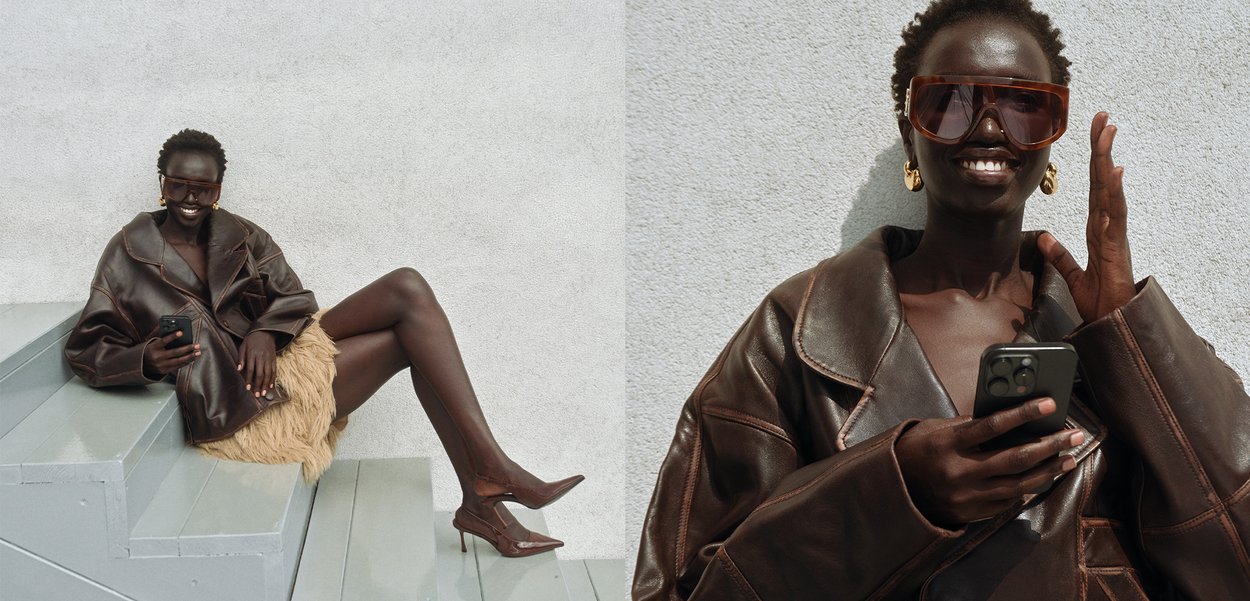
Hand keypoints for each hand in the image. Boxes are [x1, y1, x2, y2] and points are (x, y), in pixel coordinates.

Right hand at [142, 330, 200, 377]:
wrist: (141, 364)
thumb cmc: (151, 350)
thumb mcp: (154, 344)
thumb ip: (164, 340)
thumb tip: (180, 335)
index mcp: (153, 347)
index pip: (164, 341)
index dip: (172, 336)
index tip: (181, 332)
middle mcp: (157, 357)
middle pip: (175, 352)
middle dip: (187, 348)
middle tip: (197, 345)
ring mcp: (160, 365)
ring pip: (178, 360)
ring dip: (190, 356)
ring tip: (198, 352)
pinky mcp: (164, 371)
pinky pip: (177, 366)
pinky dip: (186, 362)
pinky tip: (192, 358)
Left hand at [237, 331, 275, 397]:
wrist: (264, 331)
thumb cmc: (251, 339)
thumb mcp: (243, 346)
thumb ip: (241, 358)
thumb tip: (239, 369)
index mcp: (253, 354)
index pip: (251, 370)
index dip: (249, 380)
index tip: (248, 388)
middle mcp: (262, 357)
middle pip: (260, 374)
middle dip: (259, 385)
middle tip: (257, 395)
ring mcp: (269, 358)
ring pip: (268, 374)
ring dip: (266, 384)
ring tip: (264, 393)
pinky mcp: (274, 359)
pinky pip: (274, 370)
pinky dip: (273, 379)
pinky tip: (271, 386)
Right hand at [896, 398, 1082, 528]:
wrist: (893, 491)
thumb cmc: (914, 452)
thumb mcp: (935, 430)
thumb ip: (968, 426)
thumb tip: (1007, 419)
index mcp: (947, 443)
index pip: (993, 426)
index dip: (1024, 414)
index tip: (1049, 403)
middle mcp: (959, 471)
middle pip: (1016, 458)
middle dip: (1049, 445)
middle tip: (1073, 435)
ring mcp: (966, 496)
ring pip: (1019, 484)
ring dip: (1049, 471)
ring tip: (1068, 458)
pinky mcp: (970, 513)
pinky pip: (1007, 502)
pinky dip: (1026, 489)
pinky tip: (1041, 478)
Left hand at [1038, 112, 1135, 322]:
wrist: (1113, 324)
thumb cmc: (1101, 300)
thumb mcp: (1072, 274)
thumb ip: (1060, 255)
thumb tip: (1044, 238)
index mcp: (1097, 228)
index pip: (1094, 186)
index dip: (1094, 160)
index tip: (1095, 134)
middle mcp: (1107, 225)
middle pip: (1103, 179)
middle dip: (1102, 147)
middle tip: (1102, 117)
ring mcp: (1114, 233)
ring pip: (1110, 190)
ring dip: (1107, 160)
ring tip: (1108, 131)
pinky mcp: (1116, 246)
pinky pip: (1115, 215)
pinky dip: (1115, 192)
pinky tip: (1114, 172)